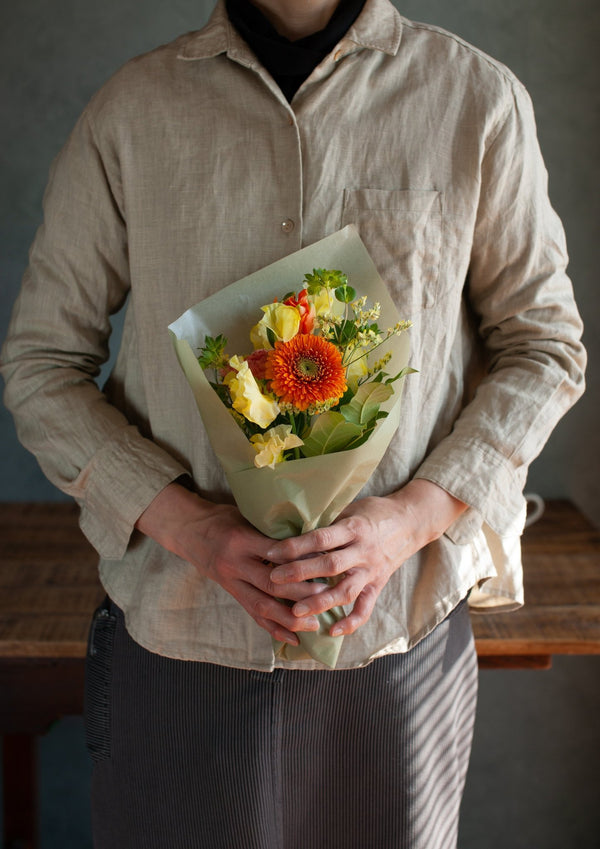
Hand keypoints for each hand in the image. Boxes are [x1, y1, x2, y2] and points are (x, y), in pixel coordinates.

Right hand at [135, 483, 322, 645]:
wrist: (189, 531)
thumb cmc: (224, 518)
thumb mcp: (246, 515)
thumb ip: (271, 529)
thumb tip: (309, 538)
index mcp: (241, 540)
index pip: (274, 554)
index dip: (299, 561)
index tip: (324, 564)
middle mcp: (235, 564)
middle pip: (271, 584)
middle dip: (300, 593)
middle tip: (326, 596)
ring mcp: (231, 582)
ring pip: (262, 606)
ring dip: (289, 618)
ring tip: (314, 624)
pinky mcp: (231, 594)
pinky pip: (253, 615)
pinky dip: (273, 629)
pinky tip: (293, 639)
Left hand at [266, 479, 466, 636]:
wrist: (412, 521)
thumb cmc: (374, 511)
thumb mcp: (350, 508)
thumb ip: (327, 522)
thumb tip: (290, 528)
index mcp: (354, 528)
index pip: (320, 538)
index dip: (294, 546)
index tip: (271, 552)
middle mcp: (363, 552)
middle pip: (329, 565)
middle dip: (299, 574)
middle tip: (273, 580)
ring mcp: (372, 571)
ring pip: (345, 591)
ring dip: (319, 603)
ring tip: (295, 612)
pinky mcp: (379, 585)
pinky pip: (365, 609)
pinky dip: (350, 623)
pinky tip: (331, 631)